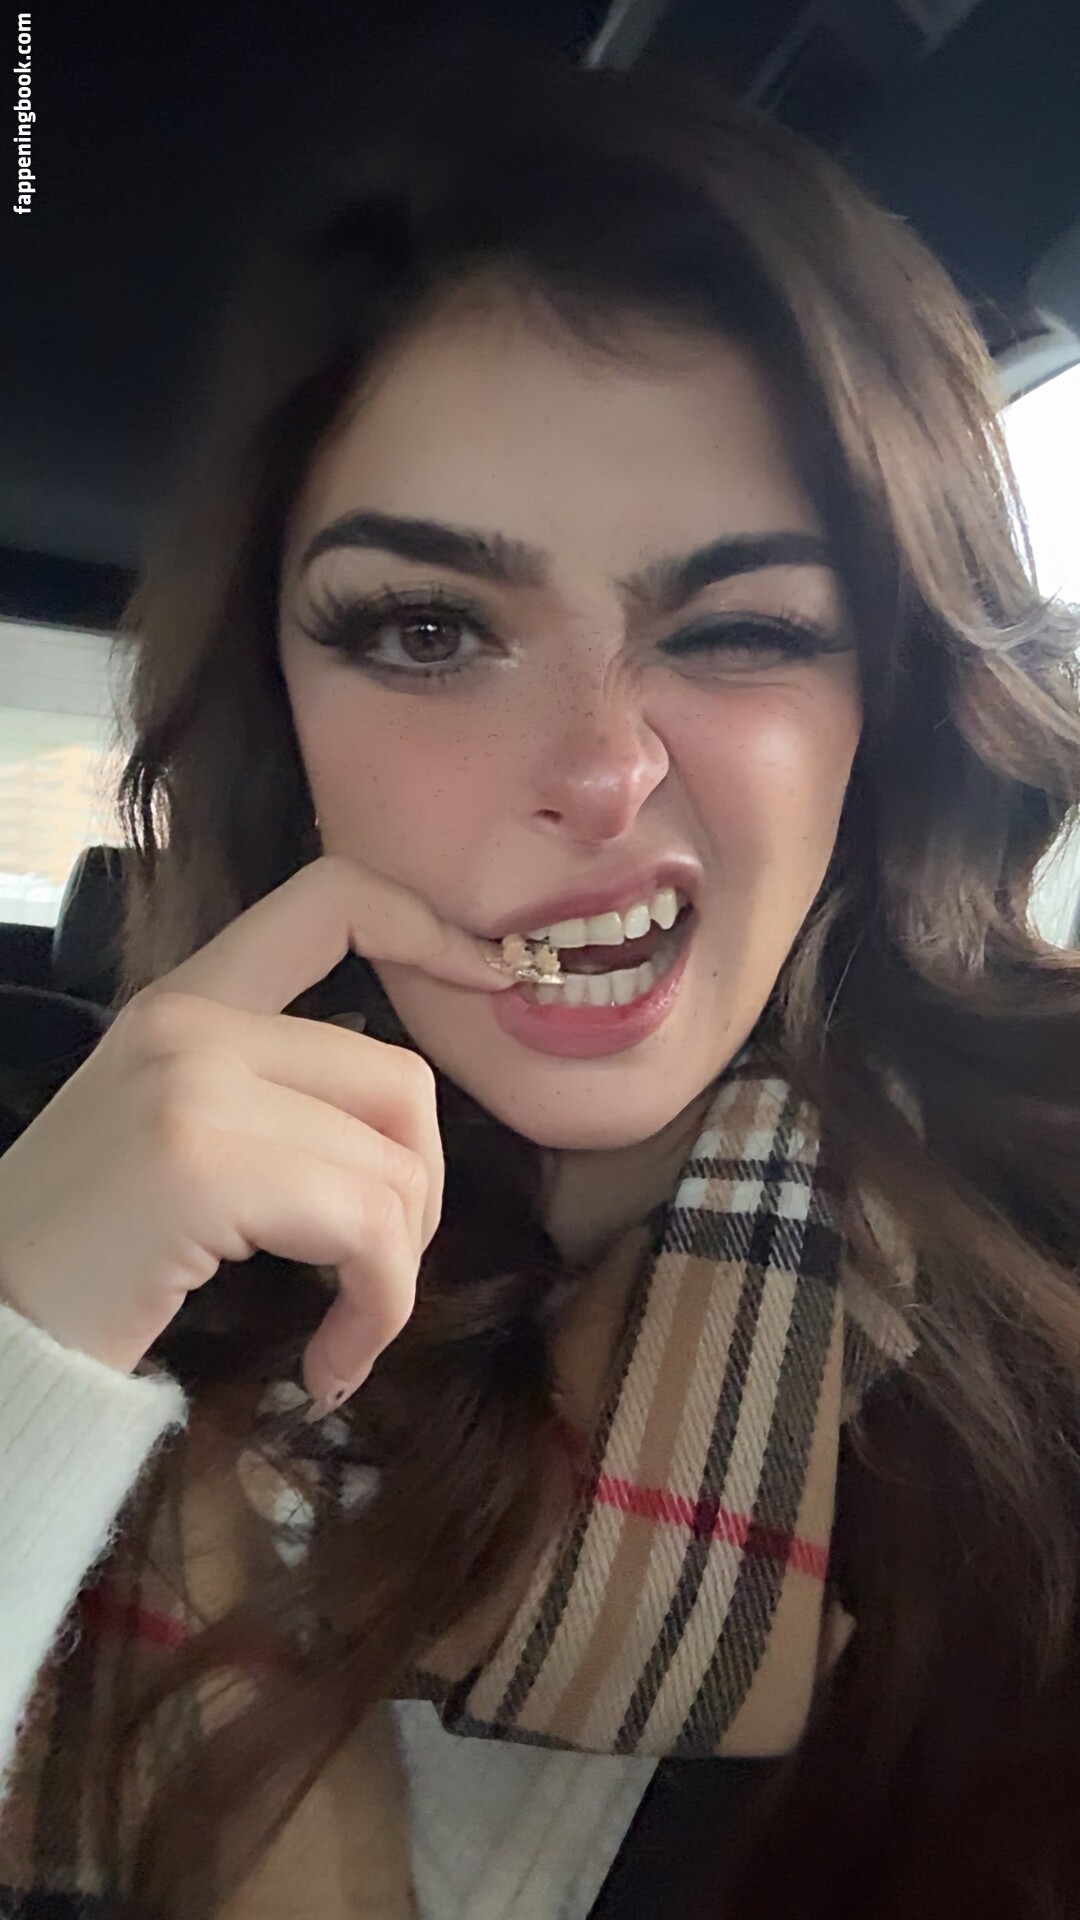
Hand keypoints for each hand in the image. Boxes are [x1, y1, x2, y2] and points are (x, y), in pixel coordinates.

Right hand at [0, 854, 513, 1409]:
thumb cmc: (86, 1256)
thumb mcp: (173, 1133)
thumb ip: (271, 1093)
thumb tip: (403, 1127)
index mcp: (186, 1000)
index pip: (328, 899)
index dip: (428, 927)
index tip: (495, 975)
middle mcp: (191, 1019)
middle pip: (400, 1080)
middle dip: (420, 1199)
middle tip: (376, 1278)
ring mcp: (194, 1081)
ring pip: (395, 1165)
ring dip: (394, 1276)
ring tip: (345, 1336)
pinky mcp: (202, 1162)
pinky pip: (365, 1228)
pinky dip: (375, 1310)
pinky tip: (329, 1364)